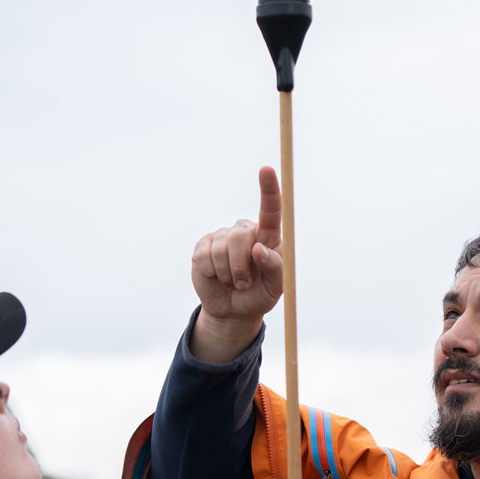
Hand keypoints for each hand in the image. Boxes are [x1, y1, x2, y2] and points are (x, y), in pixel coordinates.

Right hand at [191, 166, 283, 362]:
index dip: (268, 189)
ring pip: (221, 248)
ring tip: (233, 282)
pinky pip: (204, 257)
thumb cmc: (260, 294)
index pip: (270, 209)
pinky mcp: (202, 246)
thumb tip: (258, 249)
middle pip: (241, 234)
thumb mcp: (276, 287)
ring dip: (228, 273)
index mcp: (268, 236)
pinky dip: (211, 273)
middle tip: (244, 283)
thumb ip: (275, 267)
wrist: (234, 309)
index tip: (266, 169)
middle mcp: (246, 231)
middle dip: (241, 265)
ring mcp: (222, 236)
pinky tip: (217, 277)